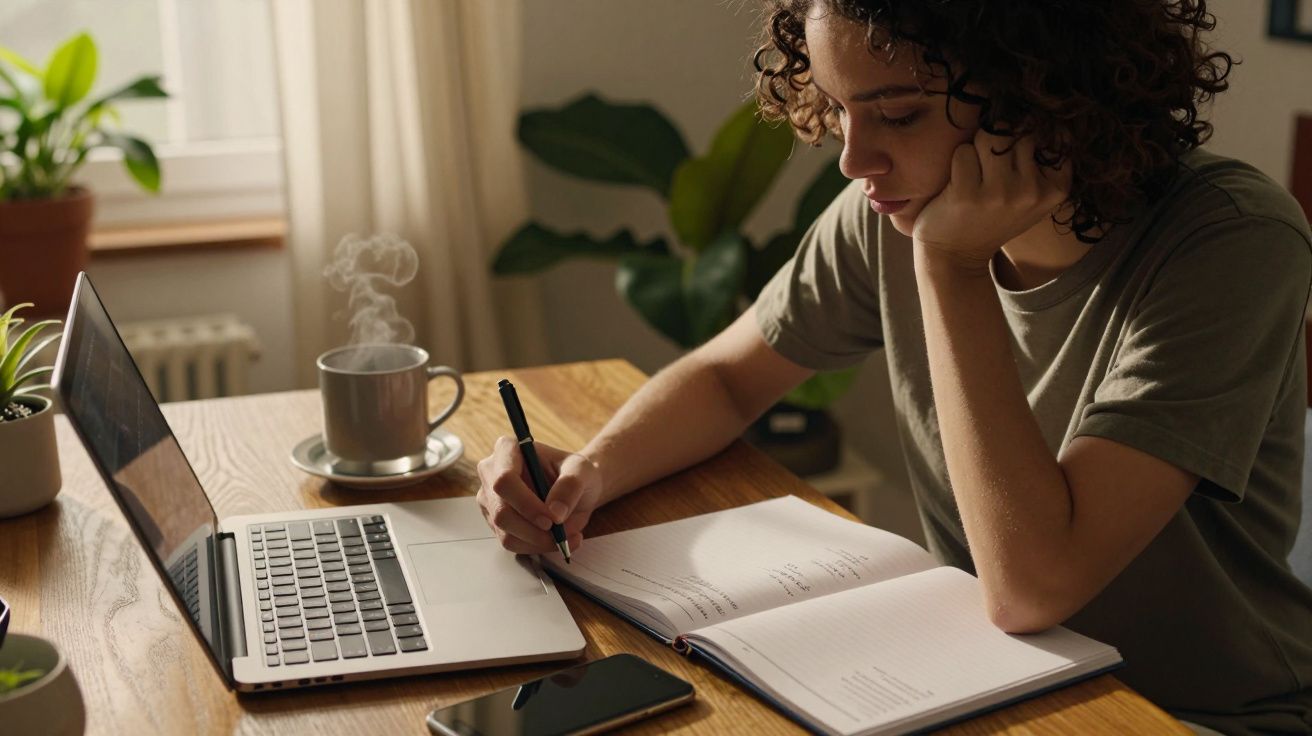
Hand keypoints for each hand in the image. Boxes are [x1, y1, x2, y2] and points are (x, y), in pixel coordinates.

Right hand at [476, 436, 602, 554]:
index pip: (504, 480)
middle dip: (533, 529)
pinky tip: (557, 540)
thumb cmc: (575, 472)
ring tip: (567, 537)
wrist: (575, 487)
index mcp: (508, 449)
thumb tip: (555, 513)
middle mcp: (491, 473)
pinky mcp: (495, 521)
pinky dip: (536, 547)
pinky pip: (511, 543)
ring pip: (505, 532)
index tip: (552, 519)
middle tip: (561, 534)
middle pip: (501, 511)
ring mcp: (490, 499)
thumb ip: (570, 486)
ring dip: (538, 541)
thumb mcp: (582, 471)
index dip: (526, 504)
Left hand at [912, 130, 1070, 268]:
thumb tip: (1036, 109)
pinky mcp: (968, 194)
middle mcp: (1032, 192)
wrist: (956, 256)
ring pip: (991, 134)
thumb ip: (1040, 159)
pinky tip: (958, 183)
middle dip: (999, 135)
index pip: (1053, 133)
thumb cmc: (992, 217)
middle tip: (988, 161)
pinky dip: (957, 161)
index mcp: (1056, 189)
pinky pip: (964, 151)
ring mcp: (1000, 194)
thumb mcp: (1031, 195)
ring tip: (975, 170)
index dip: (1031, 128)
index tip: (1016, 147)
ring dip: (977, 146)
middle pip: (1018, 129)